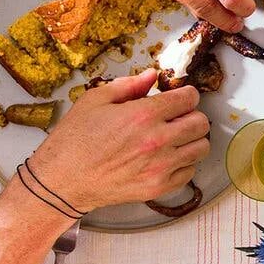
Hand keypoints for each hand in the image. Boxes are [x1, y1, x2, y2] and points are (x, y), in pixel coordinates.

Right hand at [31, 72, 207, 211]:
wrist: (61, 181)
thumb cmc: (74, 140)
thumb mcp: (94, 101)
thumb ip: (128, 85)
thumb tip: (151, 75)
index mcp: (143, 115)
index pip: (189, 98)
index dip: (185, 95)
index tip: (178, 99)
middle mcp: (157, 140)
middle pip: (201, 123)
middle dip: (190, 116)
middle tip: (175, 119)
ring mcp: (161, 166)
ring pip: (201, 147)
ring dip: (190, 140)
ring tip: (172, 139)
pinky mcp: (159, 187)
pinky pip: (190, 171)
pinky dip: (182, 164)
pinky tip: (164, 159)